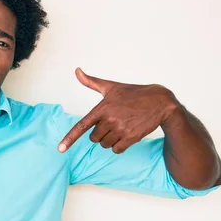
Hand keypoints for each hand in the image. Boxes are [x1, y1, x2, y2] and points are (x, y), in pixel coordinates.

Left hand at [58, 68, 178, 153]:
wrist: (159, 101)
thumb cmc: (132, 94)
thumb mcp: (110, 86)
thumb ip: (91, 82)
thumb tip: (76, 70)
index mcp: (102, 108)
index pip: (81, 126)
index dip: (69, 138)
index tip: (60, 149)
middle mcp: (110, 119)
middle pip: (94, 138)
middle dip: (100, 134)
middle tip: (112, 123)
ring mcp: (121, 129)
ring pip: (104, 145)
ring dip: (110, 140)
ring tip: (121, 127)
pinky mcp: (131, 137)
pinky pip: (117, 150)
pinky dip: (119, 146)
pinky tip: (126, 135)